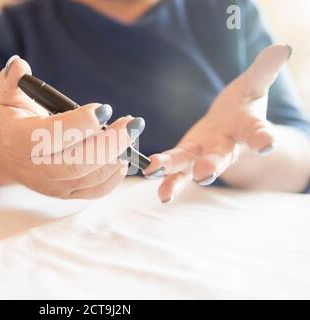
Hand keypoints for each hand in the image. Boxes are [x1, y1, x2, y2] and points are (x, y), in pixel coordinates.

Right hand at [0, 56, 144, 198]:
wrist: (10, 155)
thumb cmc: (15, 122)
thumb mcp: (8, 98)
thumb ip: (11, 81)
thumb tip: (17, 64)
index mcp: (19, 142)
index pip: (51, 136)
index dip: (81, 124)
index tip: (104, 108)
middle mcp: (35, 169)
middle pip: (77, 163)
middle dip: (110, 143)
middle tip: (132, 123)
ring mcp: (53, 186)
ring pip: (91, 177)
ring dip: (118, 154)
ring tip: (131, 131)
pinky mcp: (68, 194)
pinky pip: (97, 190)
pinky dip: (116, 174)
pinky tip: (123, 153)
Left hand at [144, 44, 291, 201]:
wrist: (229, 122)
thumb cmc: (242, 104)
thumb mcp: (253, 84)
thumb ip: (264, 70)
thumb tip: (282, 48)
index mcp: (246, 128)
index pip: (257, 132)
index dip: (262, 138)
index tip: (266, 145)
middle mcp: (226, 146)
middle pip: (220, 156)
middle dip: (212, 165)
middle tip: (205, 174)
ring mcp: (204, 155)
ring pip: (190, 167)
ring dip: (176, 176)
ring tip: (164, 192)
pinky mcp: (185, 157)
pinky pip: (174, 168)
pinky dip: (163, 175)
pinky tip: (149, 178)